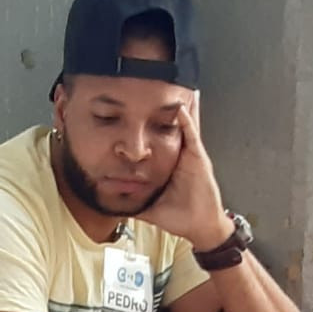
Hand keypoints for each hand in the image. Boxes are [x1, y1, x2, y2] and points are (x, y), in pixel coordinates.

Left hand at [139, 97, 230, 247]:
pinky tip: (181, 108)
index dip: (148, 124)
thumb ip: (132, 203)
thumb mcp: (149, 208)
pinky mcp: (198, 158)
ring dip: (179, 107)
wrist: (200, 226)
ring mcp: (190, 155)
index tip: (135, 109)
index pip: (156, 139)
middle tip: (156, 85)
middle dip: (163, 108)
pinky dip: (187, 121)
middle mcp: (179, 156)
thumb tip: (112, 205)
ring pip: (184, 125)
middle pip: (169, 126)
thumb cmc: (179, 216)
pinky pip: (192, 136)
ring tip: (174, 84)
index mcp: (168, 164)